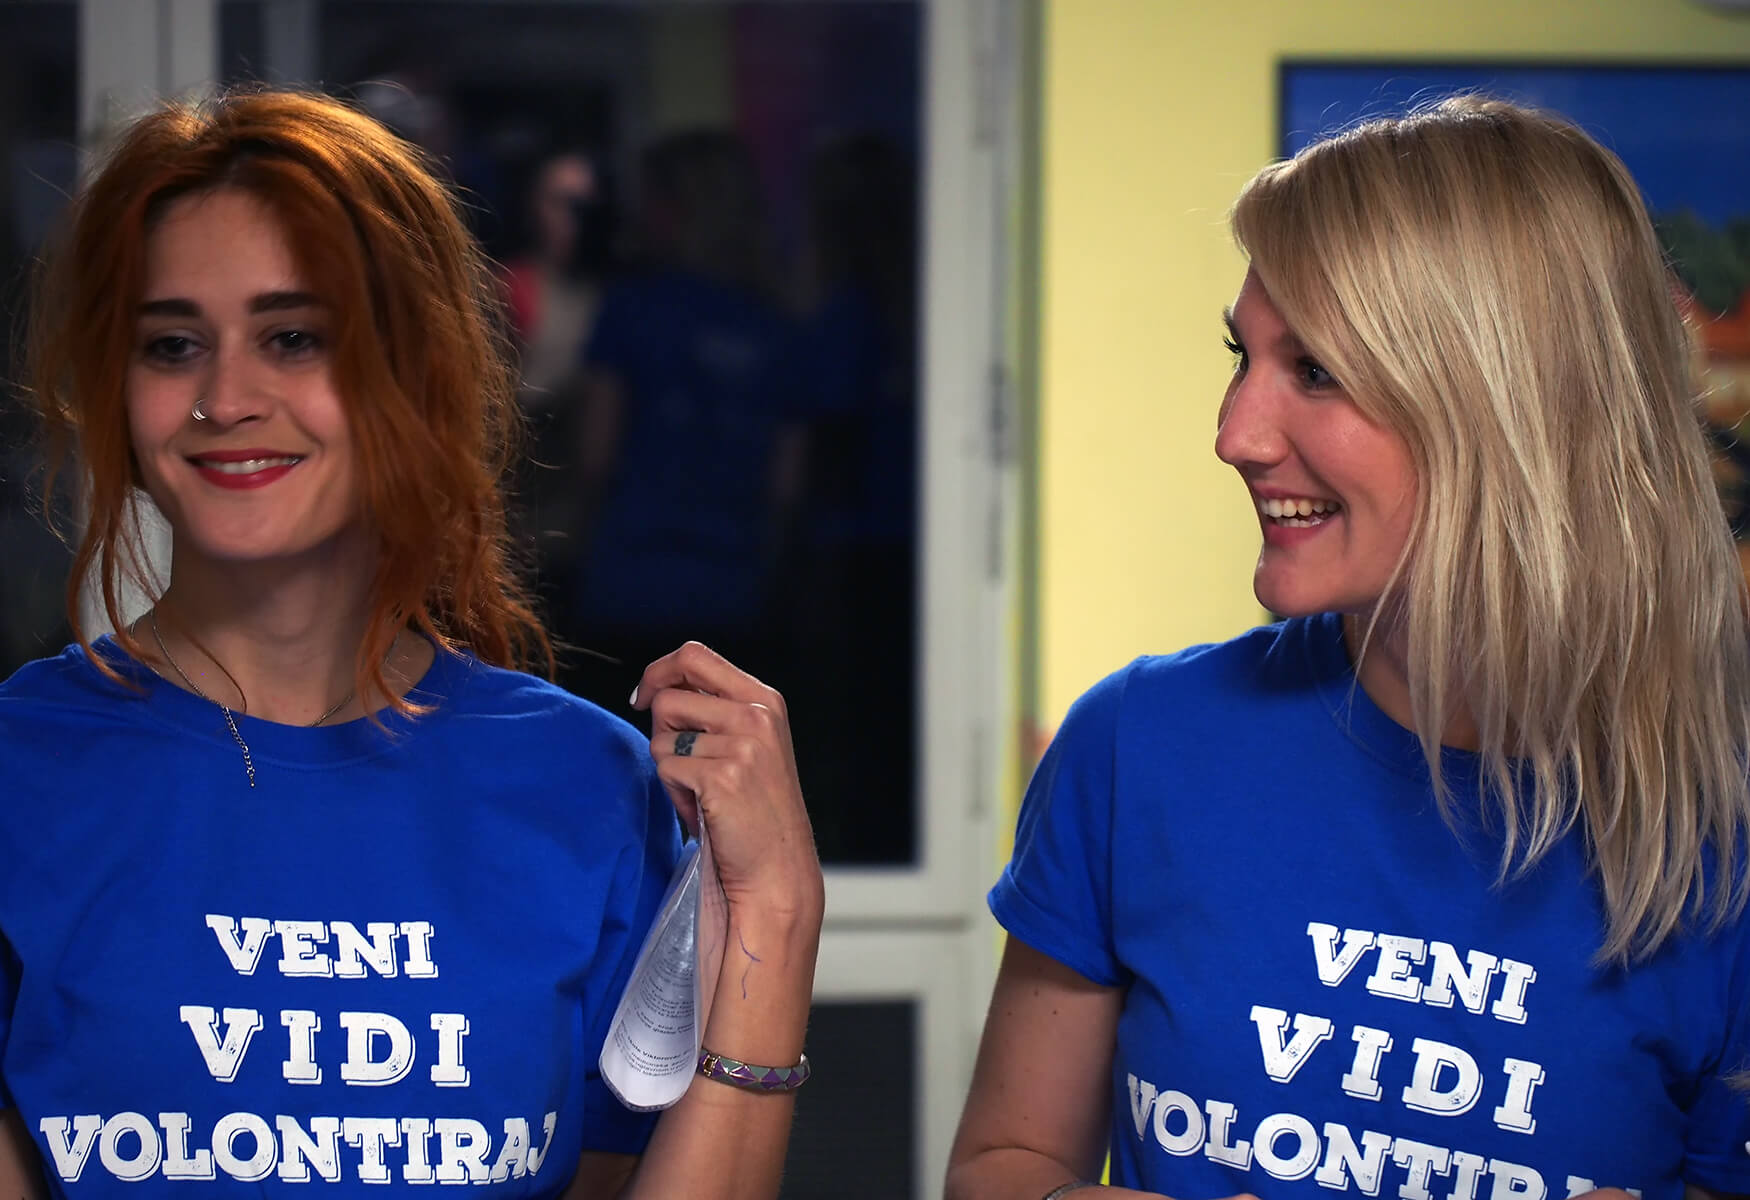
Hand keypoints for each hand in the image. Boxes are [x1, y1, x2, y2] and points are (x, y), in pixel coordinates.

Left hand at [632, 642, 822, 923]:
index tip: (643, 697)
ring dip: (669, 769)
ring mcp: (742, 746)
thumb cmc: (756, 811)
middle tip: (682, 763)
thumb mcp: (751, 744)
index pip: (695, 655)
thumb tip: (656, 690)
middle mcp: (757, 715)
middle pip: (669, 696)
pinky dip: (675, 795)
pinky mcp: (722, 777)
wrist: (777, 870)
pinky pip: (666, 769)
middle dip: (659, 729)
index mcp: (765, 700)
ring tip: (700, 794)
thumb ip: (717, 711)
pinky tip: (701, 812)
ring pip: (661, 737)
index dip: (659, 671)